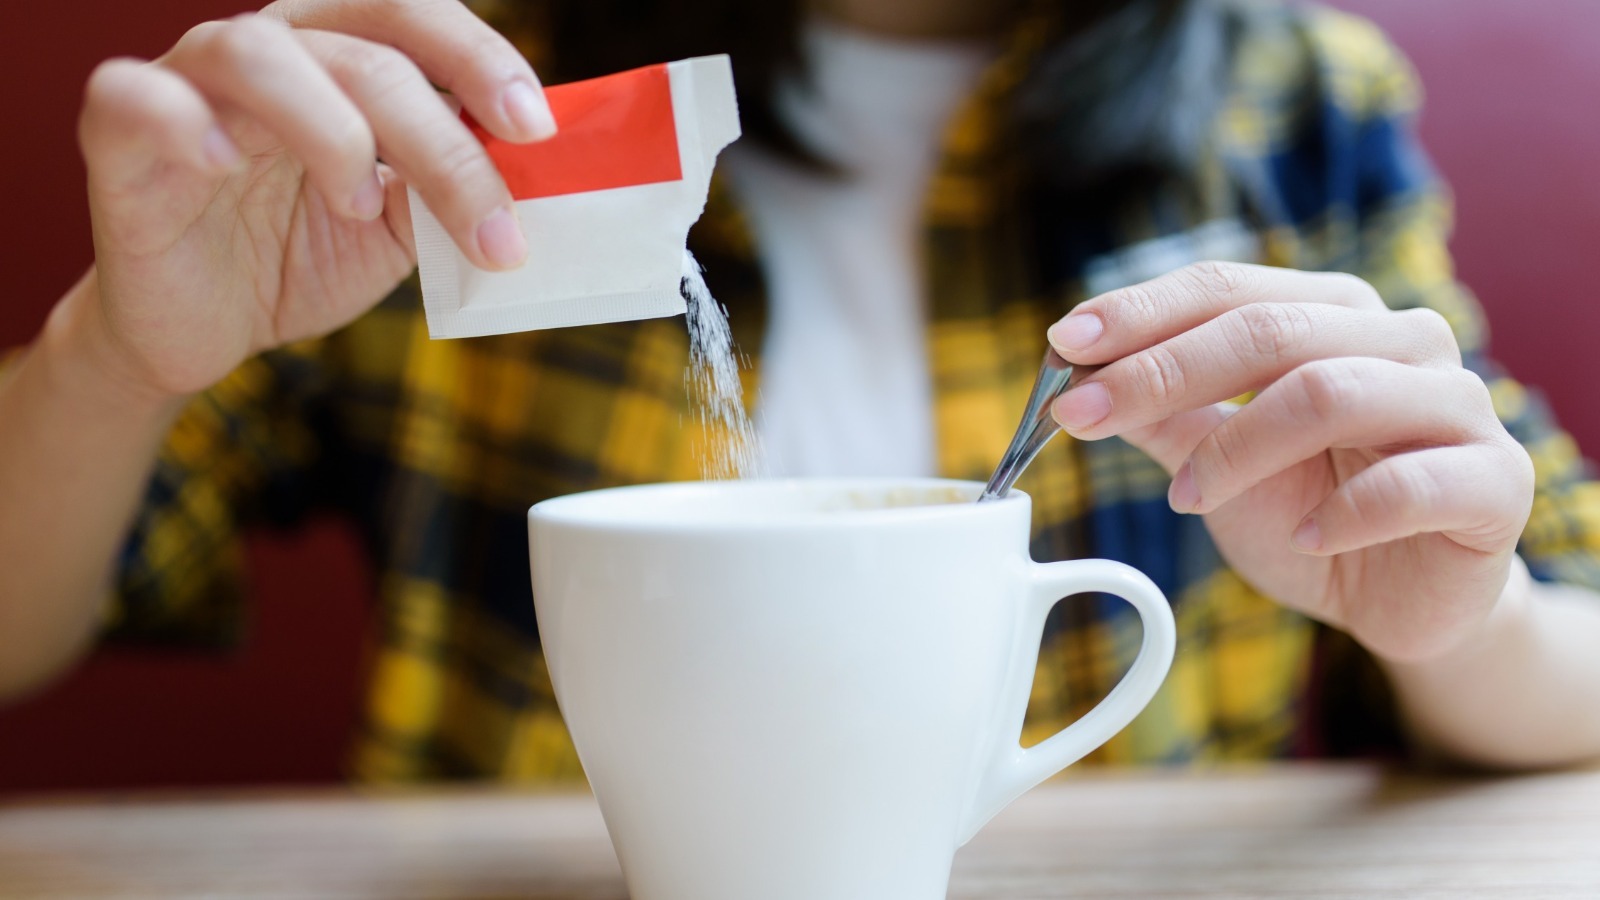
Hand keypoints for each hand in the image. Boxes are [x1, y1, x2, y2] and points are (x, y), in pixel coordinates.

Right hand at [72, 0, 555, 397]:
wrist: (206, 328)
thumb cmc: (300, 254)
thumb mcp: (399, 230)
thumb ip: (447, 193)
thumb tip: (529, 179)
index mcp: (340, 56)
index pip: (412, 18)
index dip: (479, 57)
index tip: (536, 127)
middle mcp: (269, 51)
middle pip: (361, 50)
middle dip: (440, 139)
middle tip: (491, 221)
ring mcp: (190, 84)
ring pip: (258, 54)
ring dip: (332, 131)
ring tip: (359, 205)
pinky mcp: (117, 135)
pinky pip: (133, 95)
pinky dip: (181, 120)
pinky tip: (221, 164)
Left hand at [1047, 262, 1534, 662]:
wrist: (1402, 599)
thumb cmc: (1309, 514)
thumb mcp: (1216, 464)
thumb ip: (1161, 418)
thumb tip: (1076, 379)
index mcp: (1335, 314)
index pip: (1227, 289)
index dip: (1140, 312)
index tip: (1062, 344)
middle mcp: (1402, 339)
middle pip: (1268, 331)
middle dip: (1161, 371)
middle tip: (1082, 415)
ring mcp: (1456, 404)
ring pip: (1329, 392)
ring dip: (1236, 448)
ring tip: (1187, 497)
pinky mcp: (1493, 482)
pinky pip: (1406, 483)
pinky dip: (1338, 513)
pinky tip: (1300, 535)